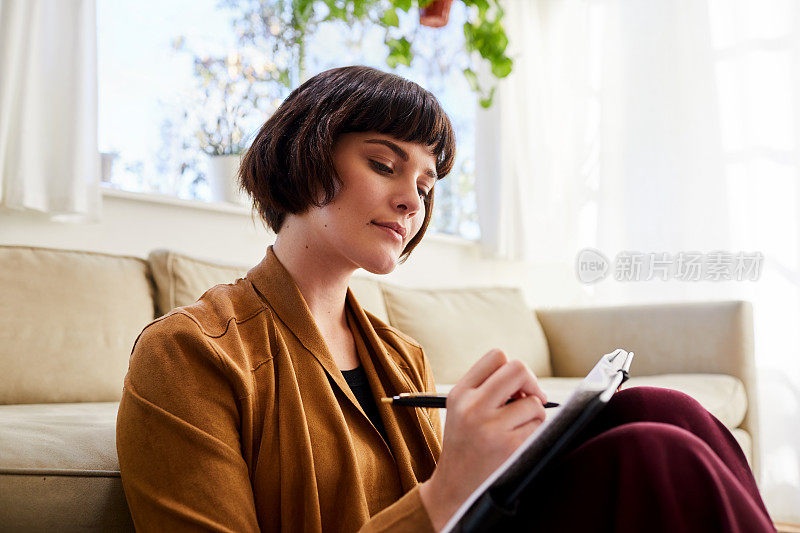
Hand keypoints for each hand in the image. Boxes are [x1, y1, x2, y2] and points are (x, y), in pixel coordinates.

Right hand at [419, 349, 546, 530]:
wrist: (455, 489)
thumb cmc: (465, 446)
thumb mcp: (461, 410)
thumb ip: (486, 388)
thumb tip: (527, 380)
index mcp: (460, 393)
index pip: (496, 357)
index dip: (512, 368)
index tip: (515, 386)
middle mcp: (472, 407)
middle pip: (518, 369)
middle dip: (532, 383)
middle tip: (531, 399)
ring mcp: (491, 427)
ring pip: (534, 403)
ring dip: (533, 416)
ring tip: (516, 431)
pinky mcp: (509, 447)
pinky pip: (538, 427)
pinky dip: (534, 434)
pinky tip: (516, 446)